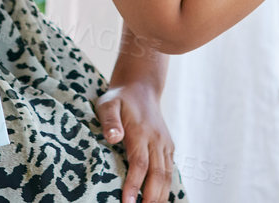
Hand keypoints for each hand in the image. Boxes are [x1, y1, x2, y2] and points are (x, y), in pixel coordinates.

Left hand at [97, 79, 174, 202]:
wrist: (142, 87)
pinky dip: (166, 187)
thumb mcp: (108, 104)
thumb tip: (113, 138)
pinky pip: (170, 170)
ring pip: (166, 175)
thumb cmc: (120, 98)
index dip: (134, 184)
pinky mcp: (168, 146)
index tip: (127, 202)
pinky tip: (159, 199)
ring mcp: (165, 143)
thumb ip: (110, 121)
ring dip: (161, 196)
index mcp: (141, 131)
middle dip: (151, 197)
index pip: (140, 163)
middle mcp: (157, 139)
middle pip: (157, 174)